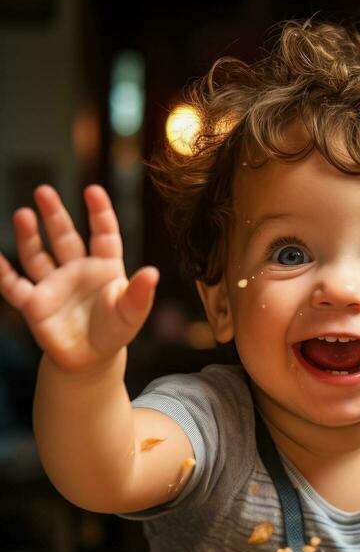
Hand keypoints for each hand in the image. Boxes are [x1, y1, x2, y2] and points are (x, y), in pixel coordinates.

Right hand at [0, 185, 158, 372]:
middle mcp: (76, 270)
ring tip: (23, 214)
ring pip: (38, 255)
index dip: (99, 213)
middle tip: (44, 191)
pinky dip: (3, 273)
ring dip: (29, 236)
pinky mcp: (34, 304)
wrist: (90, 360)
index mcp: (104, 267)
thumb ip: (140, 294)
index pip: (103, 234)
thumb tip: (153, 273)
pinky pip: (14, 286)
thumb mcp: (131, 313)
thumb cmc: (114, 332)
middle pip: (64, 236)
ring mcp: (53, 285)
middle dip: (54, 214)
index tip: (93, 191)